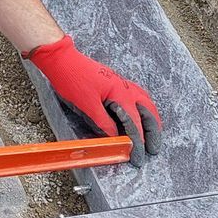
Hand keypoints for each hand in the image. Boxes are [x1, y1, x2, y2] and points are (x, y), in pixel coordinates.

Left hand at [26, 35, 161, 165]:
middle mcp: (126, 88)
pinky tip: (141, 114)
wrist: (63, 60)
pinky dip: (144, 108)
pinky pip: (138, 96)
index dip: (138, 142)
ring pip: (146, 103)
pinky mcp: (116, 83)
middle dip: (153, 132)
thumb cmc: (72, 80)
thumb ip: (103, 123)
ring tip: (153, 134)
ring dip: (151, 120)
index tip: (139, 157)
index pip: (135, 123)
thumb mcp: (87, 105)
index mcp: (121, 94)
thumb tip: (116, 137)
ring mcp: (123, 84)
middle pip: (148, 112)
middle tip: (154, 149)